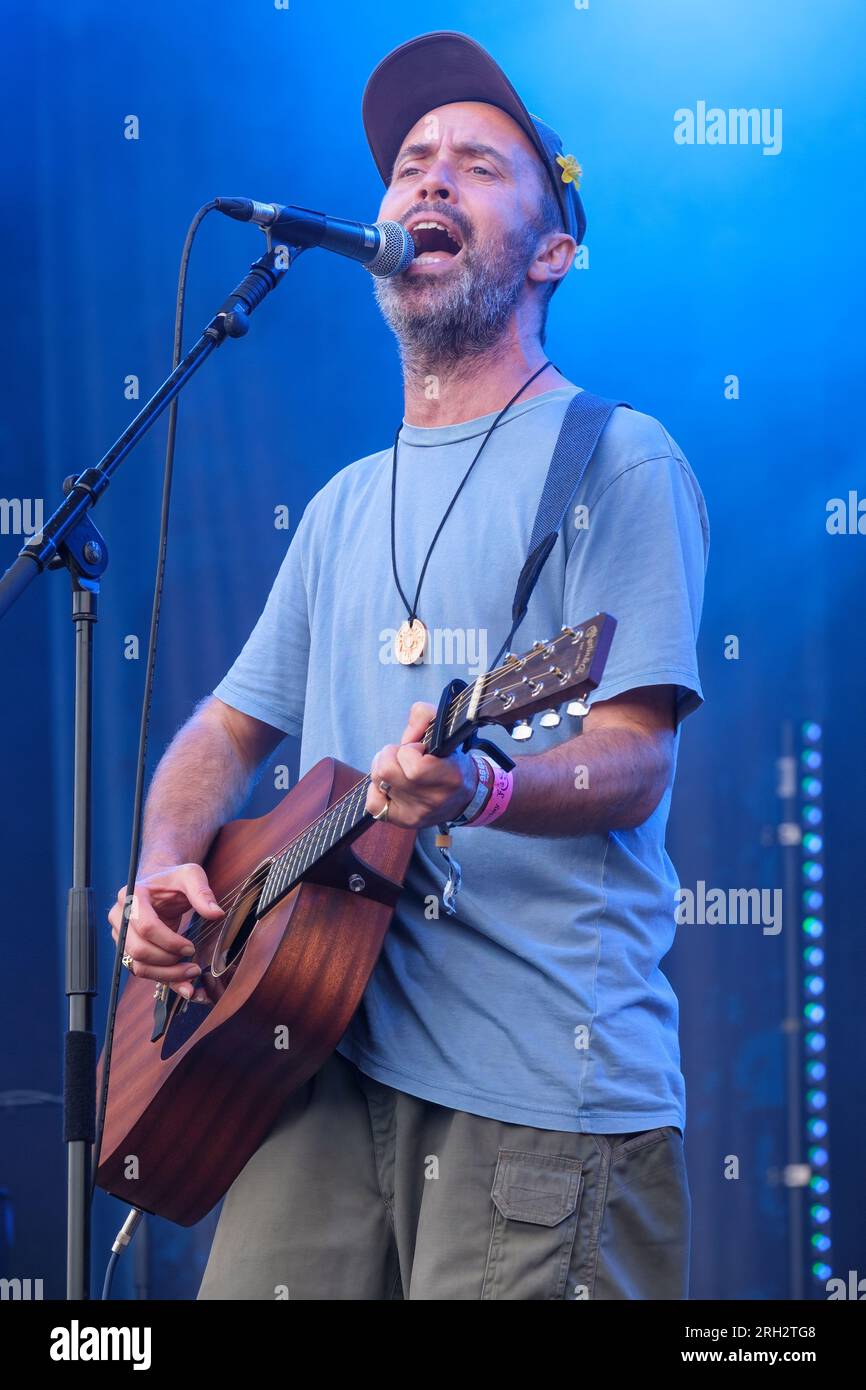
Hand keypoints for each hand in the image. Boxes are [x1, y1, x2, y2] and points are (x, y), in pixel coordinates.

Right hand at [108, 863, 223, 1001]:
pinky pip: (143, 972)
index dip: (169, 941)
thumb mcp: (190, 875)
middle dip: (168, 961)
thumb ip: (202, 892)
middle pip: (138, 950)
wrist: (159, 886)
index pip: (145, 926)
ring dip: (166, 975)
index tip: (190, 947)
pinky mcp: (129, 951)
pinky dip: (164, 982)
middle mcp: (119, 918)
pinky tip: (185, 987)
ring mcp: (121, 937)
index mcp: (131, 896)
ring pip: (137, 966)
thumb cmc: (172, 880)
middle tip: (194, 964)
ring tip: (192, 973)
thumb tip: (216, 914)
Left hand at [364, 701, 478, 829]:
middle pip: (386, 771)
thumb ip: (425, 717)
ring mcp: (416, 814)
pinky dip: (376, 790)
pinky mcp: (403, 821)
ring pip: (378, 782)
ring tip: (397, 767)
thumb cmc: (452, 763)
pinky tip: (389, 786)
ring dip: (382, 769)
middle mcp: (432, 799)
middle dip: (390, 755)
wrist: (464, 798)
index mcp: (449, 777)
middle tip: (402, 755)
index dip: (409, 749)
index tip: (419, 748)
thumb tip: (407, 732)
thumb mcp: (446, 733)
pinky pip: (373, 804)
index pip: (413, 765)